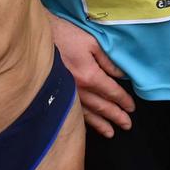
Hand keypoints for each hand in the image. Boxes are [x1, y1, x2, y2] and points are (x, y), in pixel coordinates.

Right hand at [51, 18, 134, 136]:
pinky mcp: (58, 95)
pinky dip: (82, 122)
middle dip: (116, 117)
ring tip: (111, 133)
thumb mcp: (92, 43)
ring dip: (101, 125)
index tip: (131, 108)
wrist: (38, 39)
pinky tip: (87, 128)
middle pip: (102, 106)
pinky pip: (73, 113)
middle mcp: (79, 89)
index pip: (112, 92)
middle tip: (127, 125)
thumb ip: (108, 61)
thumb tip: (122, 75)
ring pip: (87, 114)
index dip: (123, 101)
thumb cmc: (66, 36)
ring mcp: (67, 95)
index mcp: (89, 75)